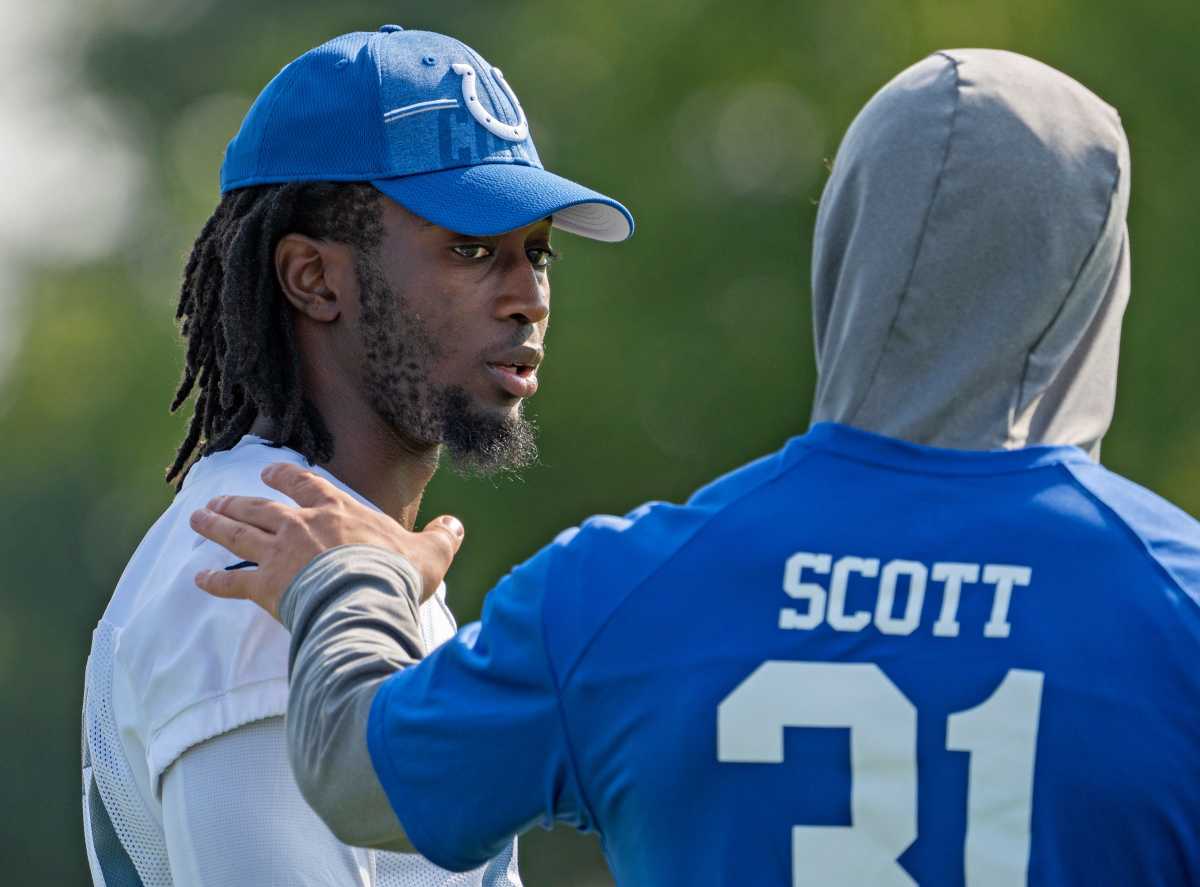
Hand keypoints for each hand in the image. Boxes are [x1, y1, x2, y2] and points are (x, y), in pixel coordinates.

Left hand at [189, 463, 464, 620]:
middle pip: (260, 506)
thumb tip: (456, 526)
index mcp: (337, 510)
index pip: (304, 483)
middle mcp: (300, 525)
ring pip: (238, 534)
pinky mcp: (265, 586)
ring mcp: (279, 554)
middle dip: (237, 501)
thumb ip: (442, 537)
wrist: (365, 599)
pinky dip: (214, 581)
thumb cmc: (396, 574)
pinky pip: (232, 582)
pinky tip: (198, 579)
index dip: (285, 475)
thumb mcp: (431, 552)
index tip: (269, 470)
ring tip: (197, 517)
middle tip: (216, 497)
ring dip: (216, 526)